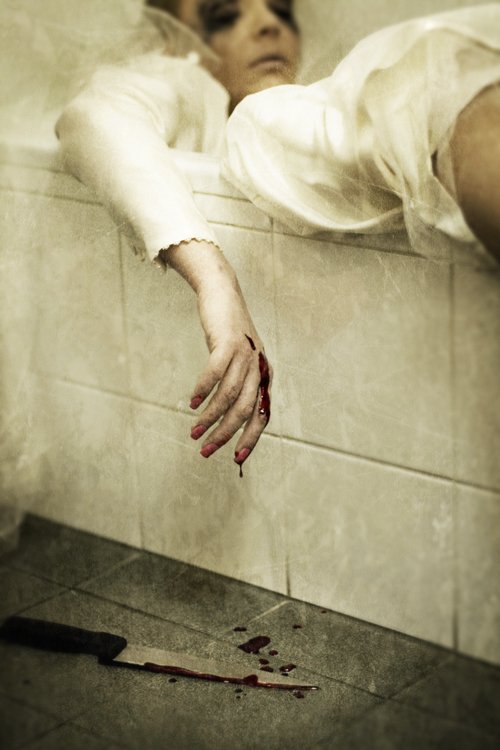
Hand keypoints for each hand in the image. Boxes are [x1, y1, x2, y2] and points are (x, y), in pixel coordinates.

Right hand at [191, 277, 271, 469]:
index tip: (235, 459)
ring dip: (210, 417)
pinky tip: (191, 402)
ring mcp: (245, 354)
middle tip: (205, 450)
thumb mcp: (240, 361)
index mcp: (264, 376)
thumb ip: (239, 385)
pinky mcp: (228, 342)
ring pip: (229, 395)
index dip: (250, 439)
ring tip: (194, 431)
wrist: (223, 293)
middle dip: (224, 434)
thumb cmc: (228, 332)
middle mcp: (259, 368)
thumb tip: (228, 418)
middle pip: (244, 410)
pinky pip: (215, 373)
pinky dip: (203, 390)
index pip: (261, 415)